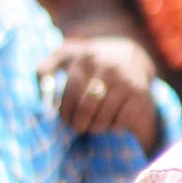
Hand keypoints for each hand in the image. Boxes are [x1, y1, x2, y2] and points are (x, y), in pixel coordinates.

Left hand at [43, 37, 160, 152]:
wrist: (131, 55)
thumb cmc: (90, 61)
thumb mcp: (66, 56)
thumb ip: (46, 68)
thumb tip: (42, 92)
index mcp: (87, 58)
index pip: (71, 92)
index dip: (65, 110)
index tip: (64, 119)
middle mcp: (108, 68)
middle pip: (86, 108)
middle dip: (78, 122)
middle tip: (77, 127)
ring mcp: (126, 82)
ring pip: (104, 117)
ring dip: (95, 127)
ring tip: (92, 126)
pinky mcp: (140, 95)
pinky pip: (121, 121)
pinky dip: (113, 126)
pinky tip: (110, 122)